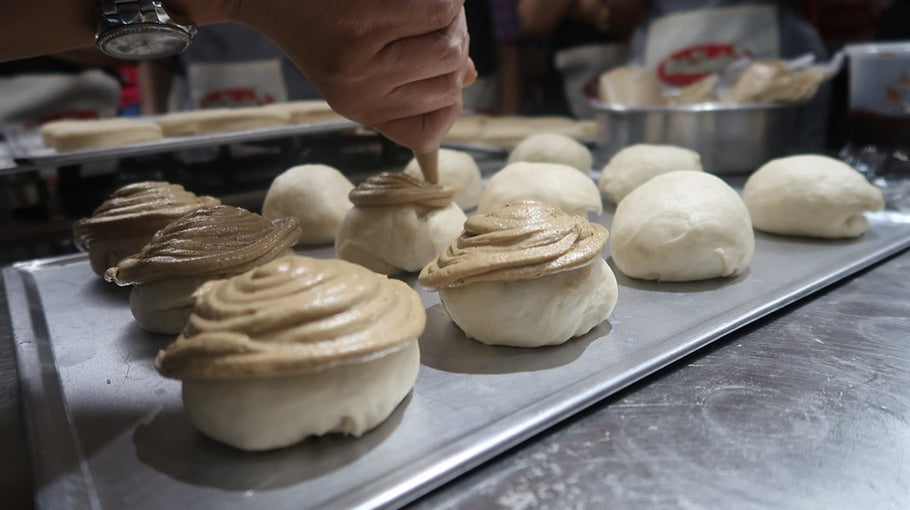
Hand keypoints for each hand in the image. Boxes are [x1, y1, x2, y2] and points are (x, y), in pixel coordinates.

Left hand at [234, 0, 475, 152]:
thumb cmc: (318, 19)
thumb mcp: (358, 62)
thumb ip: (412, 75)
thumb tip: (470, 76)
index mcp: (359, 110)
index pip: (430, 129)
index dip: (450, 99)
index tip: (445, 72)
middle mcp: (361, 95)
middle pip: (449, 82)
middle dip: (457, 48)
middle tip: (443, 21)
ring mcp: (362, 60)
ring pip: (450, 48)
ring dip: (454, 21)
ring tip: (434, 5)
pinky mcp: (365, 22)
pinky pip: (439, 11)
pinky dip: (445, 0)